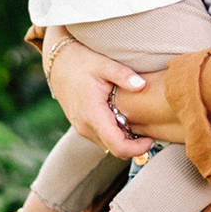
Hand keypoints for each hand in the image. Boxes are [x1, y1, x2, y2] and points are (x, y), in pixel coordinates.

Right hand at [44, 28, 155, 157]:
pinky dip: (116, 134)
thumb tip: (142, 85)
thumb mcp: (104, 64)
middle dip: (134, 146)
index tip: (152, 139)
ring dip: (125, 140)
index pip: (117, 146)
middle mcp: (85, 126)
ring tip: (140, 124)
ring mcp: (82, 127)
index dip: (137, 148)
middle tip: (151, 132)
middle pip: (115, 149)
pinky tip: (125, 119)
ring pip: (108, 145)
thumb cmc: (82, 62)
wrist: (59, 63)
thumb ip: (123, 75)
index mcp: (93, 115)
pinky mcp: (82, 125)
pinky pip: (102, 137)